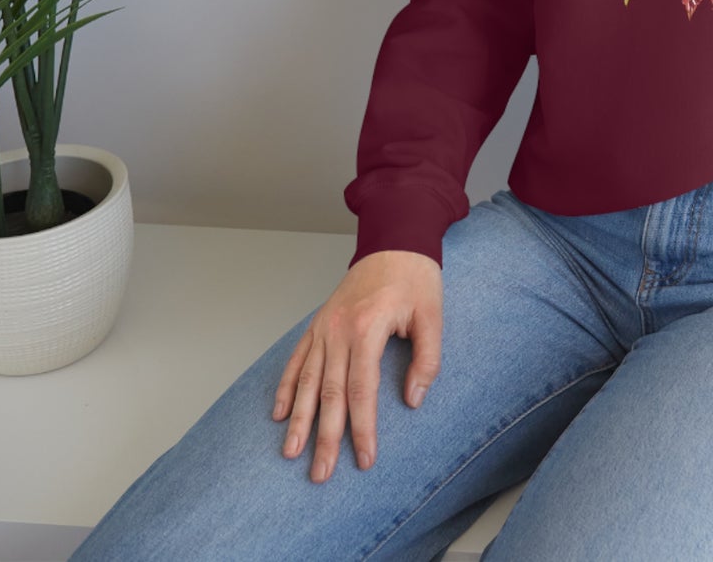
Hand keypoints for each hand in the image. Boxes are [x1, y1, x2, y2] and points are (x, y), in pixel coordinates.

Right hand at [273, 249, 441, 482]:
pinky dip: (286, 386)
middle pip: (329, 393)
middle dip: (324, 436)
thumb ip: (427, 360)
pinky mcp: (319, 323)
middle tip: (320, 473)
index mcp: (368, 328)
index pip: (362, 390)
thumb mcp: (432, 316)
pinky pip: (297, 358)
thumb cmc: (416, 277)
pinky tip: (279, 412)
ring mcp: (325, 326)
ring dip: (298, 419)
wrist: (395, 239)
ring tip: (290, 453)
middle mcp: (339, 330)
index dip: (362, 428)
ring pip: (306, 380)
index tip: (364, 459)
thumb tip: (413, 401)